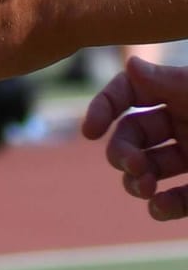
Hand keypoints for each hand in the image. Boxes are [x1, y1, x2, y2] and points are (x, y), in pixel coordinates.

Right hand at [81, 56, 187, 217]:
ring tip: (146, 188)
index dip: (106, 107)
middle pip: (132, 136)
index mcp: (182, 94)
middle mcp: (185, 123)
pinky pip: (177, 199)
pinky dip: (163, 206)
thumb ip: (170, 81)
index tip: (91, 131)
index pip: (132, 92)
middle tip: (134, 165)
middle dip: (122, 152)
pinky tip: (158, 206)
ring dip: (135, 181)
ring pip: (147, 170)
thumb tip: (130, 63)